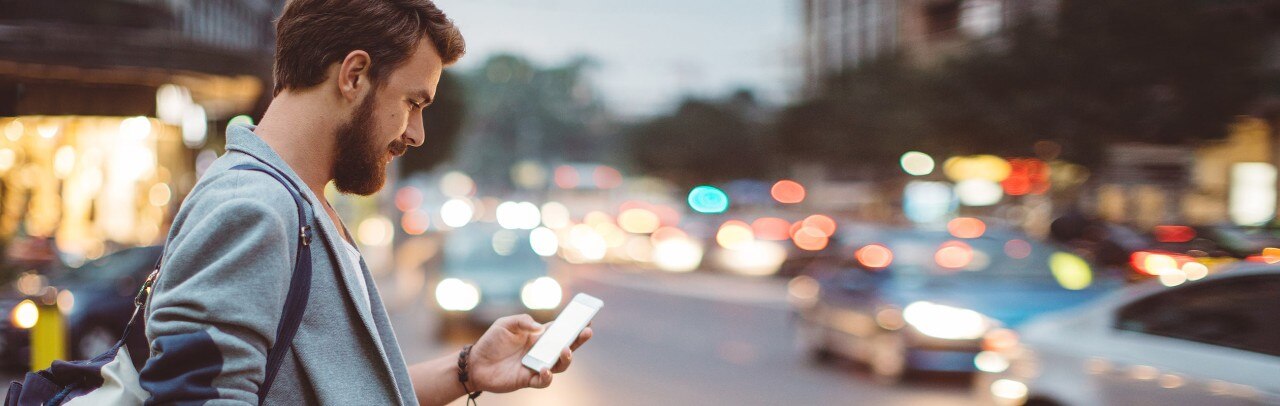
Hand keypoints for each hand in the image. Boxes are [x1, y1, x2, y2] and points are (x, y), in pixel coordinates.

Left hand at [466, 314, 592, 392]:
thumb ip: (523, 321)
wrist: (475, 363)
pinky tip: (544, 369)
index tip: (587, 318)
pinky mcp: (528, 380)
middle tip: (586, 332)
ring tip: (565, 350)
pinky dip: (547, 376)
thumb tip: (540, 328)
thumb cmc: (491, 342)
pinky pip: (543, 381)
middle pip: (566, 347)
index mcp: (538, 336)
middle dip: (578, 340)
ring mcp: (536, 366)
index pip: (560, 330)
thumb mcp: (505, 323)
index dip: (574, 325)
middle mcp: (541, 351)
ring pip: (559, 365)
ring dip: (566, 359)